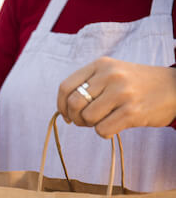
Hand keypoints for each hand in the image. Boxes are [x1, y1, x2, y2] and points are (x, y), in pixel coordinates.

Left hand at [57, 56, 175, 138]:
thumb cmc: (137, 84)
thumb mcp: (112, 73)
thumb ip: (89, 84)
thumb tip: (64, 109)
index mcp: (101, 65)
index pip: (65, 87)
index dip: (61, 105)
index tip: (67, 115)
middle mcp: (110, 76)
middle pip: (73, 105)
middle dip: (76, 118)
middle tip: (87, 120)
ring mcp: (122, 93)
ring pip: (87, 119)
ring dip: (92, 125)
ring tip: (105, 119)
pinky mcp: (132, 112)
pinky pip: (102, 130)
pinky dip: (105, 132)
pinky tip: (116, 125)